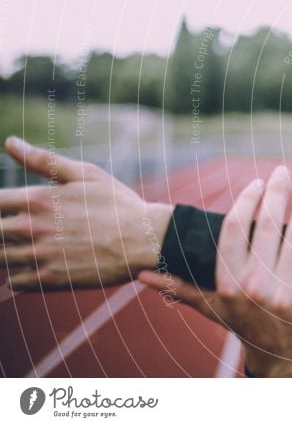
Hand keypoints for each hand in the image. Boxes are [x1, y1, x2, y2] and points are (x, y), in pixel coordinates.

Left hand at [0, 136, 172, 288]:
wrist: (145, 240)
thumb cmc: (117, 204)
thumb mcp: (86, 174)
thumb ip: (43, 160)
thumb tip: (9, 142)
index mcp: (37, 199)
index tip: (9, 208)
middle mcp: (32, 228)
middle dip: (2, 230)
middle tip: (23, 229)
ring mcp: (39, 256)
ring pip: (0, 259)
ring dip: (8, 252)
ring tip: (32, 247)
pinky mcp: (50, 279)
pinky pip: (16, 282)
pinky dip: (19, 276)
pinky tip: (38, 265)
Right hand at [138, 166, 291, 376]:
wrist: (281, 363)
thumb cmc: (246, 325)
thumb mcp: (212, 307)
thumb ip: (181, 287)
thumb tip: (141, 273)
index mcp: (229, 283)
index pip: (234, 228)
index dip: (246, 200)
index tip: (257, 183)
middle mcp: (257, 287)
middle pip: (268, 225)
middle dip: (277, 192)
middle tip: (284, 171)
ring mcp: (288, 293)